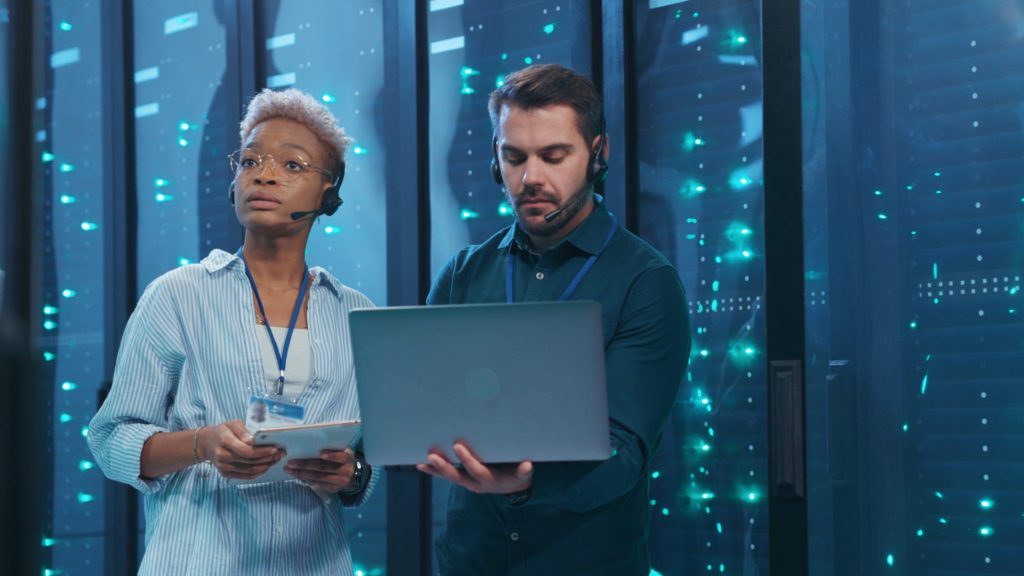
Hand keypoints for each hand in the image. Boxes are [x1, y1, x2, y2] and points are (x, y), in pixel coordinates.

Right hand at [200, 420, 282, 479]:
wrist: (206, 443)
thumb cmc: (222, 431)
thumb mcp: (232, 424)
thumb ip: (244, 431)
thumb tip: (255, 440)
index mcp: (225, 441)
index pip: (247, 451)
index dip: (263, 452)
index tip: (276, 448)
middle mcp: (223, 456)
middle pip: (251, 462)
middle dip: (268, 458)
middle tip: (281, 453)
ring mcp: (224, 467)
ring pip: (250, 470)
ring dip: (266, 466)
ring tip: (276, 459)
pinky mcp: (226, 474)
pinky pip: (246, 476)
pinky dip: (259, 472)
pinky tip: (267, 466)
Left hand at [284, 448, 356, 491]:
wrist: (354, 474)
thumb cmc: (343, 458)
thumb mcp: (343, 451)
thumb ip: (332, 449)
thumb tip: (310, 447)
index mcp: (348, 458)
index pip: (340, 457)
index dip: (331, 455)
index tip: (321, 453)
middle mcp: (346, 471)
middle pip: (323, 468)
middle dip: (305, 465)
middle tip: (291, 462)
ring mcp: (340, 481)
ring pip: (318, 477)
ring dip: (301, 473)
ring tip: (289, 469)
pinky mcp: (334, 489)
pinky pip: (318, 484)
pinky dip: (306, 479)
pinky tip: (297, 475)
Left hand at [416, 442, 532, 494]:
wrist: (512, 488)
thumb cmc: (517, 475)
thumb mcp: (523, 475)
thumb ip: (523, 471)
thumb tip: (527, 465)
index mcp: (489, 480)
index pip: (476, 470)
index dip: (467, 459)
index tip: (458, 446)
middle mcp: (475, 483)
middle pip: (457, 476)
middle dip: (444, 466)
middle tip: (432, 456)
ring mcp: (467, 482)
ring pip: (448, 477)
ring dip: (435, 470)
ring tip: (421, 462)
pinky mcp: (462, 479)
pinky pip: (445, 476)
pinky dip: (433, 471)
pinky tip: (419, 465)